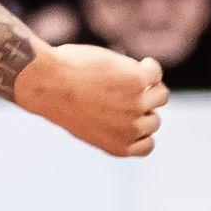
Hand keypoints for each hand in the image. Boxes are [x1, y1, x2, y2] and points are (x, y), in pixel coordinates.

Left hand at [12, 41, 166, 156]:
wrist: (49, 83)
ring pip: (161, 96)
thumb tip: (128, 106)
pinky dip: (150, 67)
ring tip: (133, 75)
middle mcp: (131, 129)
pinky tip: (140, 63)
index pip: (147, 145)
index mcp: (118, 146)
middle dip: (142, 107)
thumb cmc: (59, 101)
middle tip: (124, 91)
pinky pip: (155, 73)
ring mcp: (136, 105)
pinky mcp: (138, 81)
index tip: (131, 117)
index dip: (141, 130)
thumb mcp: (86, 122)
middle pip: (153, 120)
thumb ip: (108, 124)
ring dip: (150, 86)